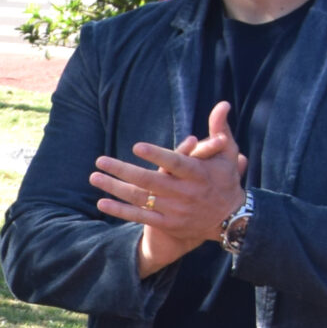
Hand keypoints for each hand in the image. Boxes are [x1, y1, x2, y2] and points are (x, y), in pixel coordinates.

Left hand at [91, 100, 246, 274]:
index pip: (176, 163)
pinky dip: (121, 211)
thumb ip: (220, 129)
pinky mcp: (169, 224)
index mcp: (198, 174)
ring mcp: (176, 210)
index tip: (136, 146)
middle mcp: (185, 193)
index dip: (157, 155)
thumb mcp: (226, 154)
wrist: (231, 219)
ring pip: (141, 199)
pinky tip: (102, 202)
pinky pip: (141, 217)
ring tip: (94, 177)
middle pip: (150, 181)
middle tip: (100, 160)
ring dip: (115, 188)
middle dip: (123, 171)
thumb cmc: (225, 179)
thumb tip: (222, 104)